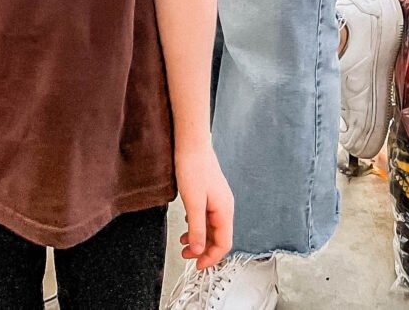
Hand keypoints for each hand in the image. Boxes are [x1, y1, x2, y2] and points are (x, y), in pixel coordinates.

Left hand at [175, 142, 233, 269]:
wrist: (191, 143)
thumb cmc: (194, 167)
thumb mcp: (193, 203)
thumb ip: (197, 229)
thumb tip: (198, 250)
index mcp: (225, 210)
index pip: (223, 243)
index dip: (211, 258)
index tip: (198, 266)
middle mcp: (224, 206)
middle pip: (218, 237)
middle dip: (203, 250)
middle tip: (187, 256)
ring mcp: (218, 199)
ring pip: (211, 227)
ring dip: (199, 238)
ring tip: (184, 244)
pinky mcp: (209, 193)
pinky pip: (206, 217)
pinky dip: (197, 226)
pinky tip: (187, 226)